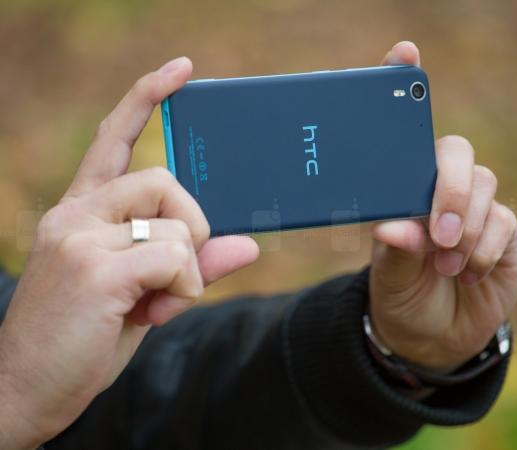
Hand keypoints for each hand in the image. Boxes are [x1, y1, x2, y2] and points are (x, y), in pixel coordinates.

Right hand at [0, 57, 258, 449]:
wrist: (26, 391)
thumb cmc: (86, 338)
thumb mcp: (145, 294)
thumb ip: (191, 264)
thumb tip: (249, 244)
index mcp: (82, 211)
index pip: (112, 137)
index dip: (145, 99)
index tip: (180, 71)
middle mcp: (75, 213)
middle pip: (162, 177)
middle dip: (191, 223)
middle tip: (178, 267)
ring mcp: (79, 236)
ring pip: (174, 219)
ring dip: (188, 264)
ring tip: (163, 299)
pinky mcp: (93, 268)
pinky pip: (174, 254)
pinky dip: (186, 286)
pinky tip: (158, 311)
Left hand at [369, 42, 516, 372]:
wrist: (430, 336)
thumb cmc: (399, 295)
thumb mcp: (386, 276)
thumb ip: (393, 250)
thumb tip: (395, 226)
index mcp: (400, 188)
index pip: (403, 132)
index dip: (403, 86)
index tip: (404, 53)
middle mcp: (437, 188)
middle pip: (454, 151)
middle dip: (448, 187)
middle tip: (437, 231)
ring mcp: (471, 205)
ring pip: (482, 184)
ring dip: (464, 227)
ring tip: (445, 263)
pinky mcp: (501, 230)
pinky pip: (502, 221)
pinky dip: (484, 249)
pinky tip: (467, 271)